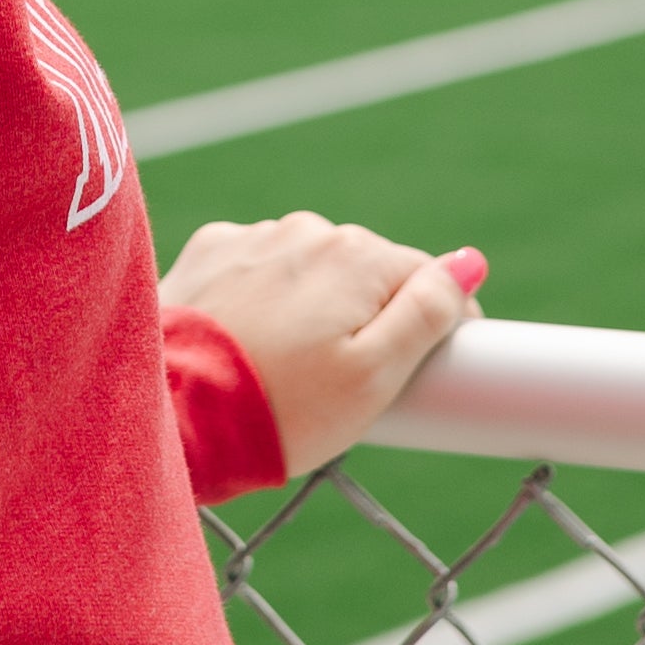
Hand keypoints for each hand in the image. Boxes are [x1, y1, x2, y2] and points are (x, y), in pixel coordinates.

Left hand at [160, 211, 484, 478]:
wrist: (175, 414)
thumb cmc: (284, 407)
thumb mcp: (376, 378)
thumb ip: (428, 314)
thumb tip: (469, 262)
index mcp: (360, 256)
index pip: (426, 280)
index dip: (436, 327)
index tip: (425, 375)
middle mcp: (309, 230)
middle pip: (365, 274)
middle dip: (366, 319)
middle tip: (342, 385)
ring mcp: (255, 237)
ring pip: (310, 270)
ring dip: (312, 307)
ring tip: (289, 369)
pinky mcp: (210, 252)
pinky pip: (258, 269)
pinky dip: (263, 299)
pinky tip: (249, 342)